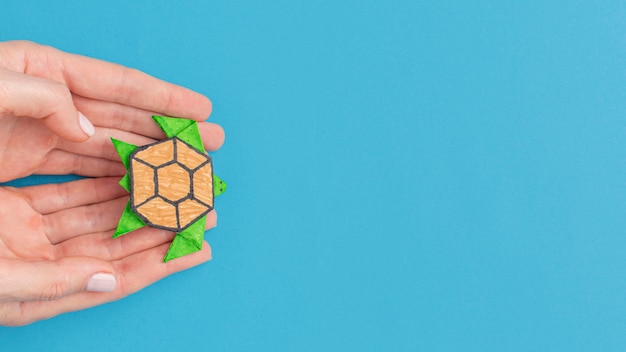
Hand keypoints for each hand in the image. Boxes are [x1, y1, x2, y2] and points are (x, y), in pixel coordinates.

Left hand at [0, 40, 223, 181]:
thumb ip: (43, 99)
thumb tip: (87, 130)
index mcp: (43, 69)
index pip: (118, 83)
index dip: (164, 97)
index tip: (203, 109)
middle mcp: (50, 100)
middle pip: (122, 116)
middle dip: (168, 130)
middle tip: (209, 143)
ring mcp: (41, 131)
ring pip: (107, 146)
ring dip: (147, 158)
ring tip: (183, 169)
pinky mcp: (28, 160)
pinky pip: (81, 170)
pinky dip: (112, 179)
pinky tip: (139, 186)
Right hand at [0, 177, 216, 325]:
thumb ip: (53, 282)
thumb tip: (108, 277)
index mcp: (48, 293)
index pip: (122, 278)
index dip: (163, 264)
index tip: (201, 249)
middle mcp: (47, 265)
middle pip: (118, 244)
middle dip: (160, 228)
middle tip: (199, 212)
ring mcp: (33, 236)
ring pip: (97, 216)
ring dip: (134, 203)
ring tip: (171, 189)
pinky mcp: (16, 211)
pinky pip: (67, 194)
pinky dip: (96, 184)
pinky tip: (126, 174)